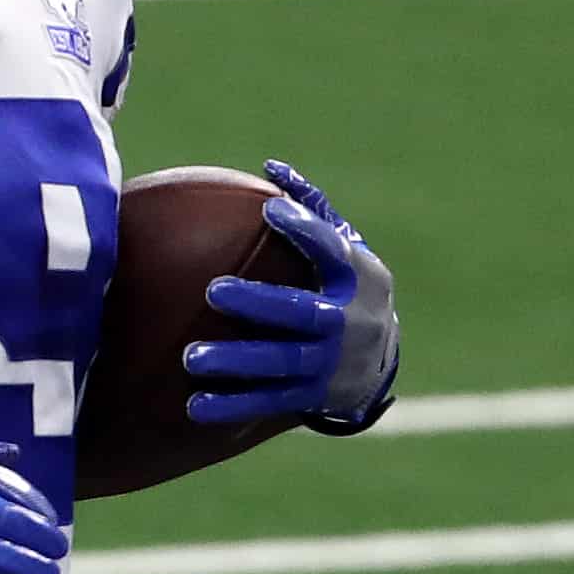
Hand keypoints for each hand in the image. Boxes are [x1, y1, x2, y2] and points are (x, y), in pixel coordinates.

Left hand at [181, 159, 399, 434]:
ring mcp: (331, 364)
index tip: (269, 207)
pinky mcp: (313, 397)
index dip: (305, 227)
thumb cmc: (350, 289)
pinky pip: (269, 402)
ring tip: (191, 358)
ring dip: (236, 362)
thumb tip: (271, 166)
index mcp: (357, 278)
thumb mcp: (348, 251)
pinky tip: (193, 406)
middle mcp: (347, 322)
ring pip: (281, 364)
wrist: (383, 364)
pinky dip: (233, 406)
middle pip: (303, 314)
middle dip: (260, 305)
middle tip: (213, 291)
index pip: (333, 249)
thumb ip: (313, 211)